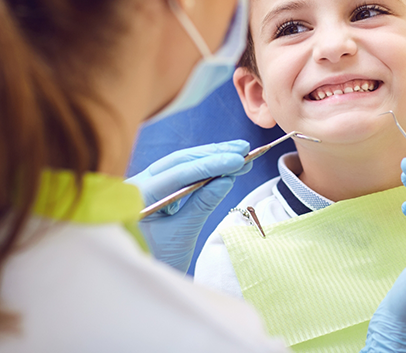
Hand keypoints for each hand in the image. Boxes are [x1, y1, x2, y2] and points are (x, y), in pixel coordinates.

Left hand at [126, 140, 250, 272]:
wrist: (138, 281)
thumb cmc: (156, 262)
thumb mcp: (181, 235)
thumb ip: (202, 204)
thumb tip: (227, 178)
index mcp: (137, 196)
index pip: (178, 172)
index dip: (210, 164)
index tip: (237, 160)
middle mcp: (138, 184)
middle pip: (180, 161)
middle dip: (213, 154)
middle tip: (243, 149)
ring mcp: (146, 185)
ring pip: (182, 164)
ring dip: (212, 158)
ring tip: (241, 153)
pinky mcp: (157, 190)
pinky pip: (182, 173)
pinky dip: (204, 169)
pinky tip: (224, 165)